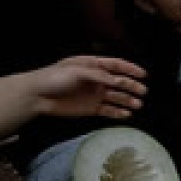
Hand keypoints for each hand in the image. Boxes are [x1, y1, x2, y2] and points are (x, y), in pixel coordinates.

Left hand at [29, 56, 147, 119]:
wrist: (37, 96)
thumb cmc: (55, 78)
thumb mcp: (77, 71)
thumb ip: (99, 76)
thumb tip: (119, 82)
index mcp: (93, 65)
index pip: (116, 65)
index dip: (130, 69)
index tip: (143, 75)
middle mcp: (97, 80)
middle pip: (119, 82)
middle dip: (132, 87)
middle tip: (143, 92)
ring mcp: (94, 95)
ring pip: (116, 97)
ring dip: (128, 100)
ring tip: (138, 105)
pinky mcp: (91, 108)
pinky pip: (108, 110)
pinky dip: (118, 113)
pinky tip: (127, 114)